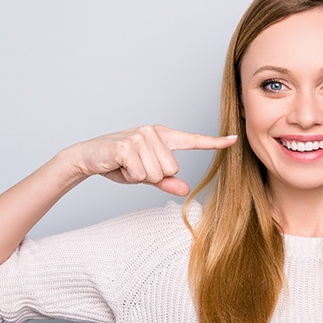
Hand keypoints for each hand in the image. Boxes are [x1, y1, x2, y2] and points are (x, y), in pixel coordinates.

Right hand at [63, 125, 237, 195]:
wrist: (88, 157)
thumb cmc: (119, 164)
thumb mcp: (146, 175)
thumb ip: (167, 181)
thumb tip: (186, 189)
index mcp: (163, 136)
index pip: (193, 141)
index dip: (215, 142)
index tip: (234, 139)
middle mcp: (154, 132)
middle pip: (172, 169)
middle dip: (153, 175)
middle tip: (135, 167)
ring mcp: (141, 137)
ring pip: (158, 173)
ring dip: (140, 176)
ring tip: (127, 166)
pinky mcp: (128, 145)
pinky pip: (142, 173)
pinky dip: (129, 175)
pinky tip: (119, 165)